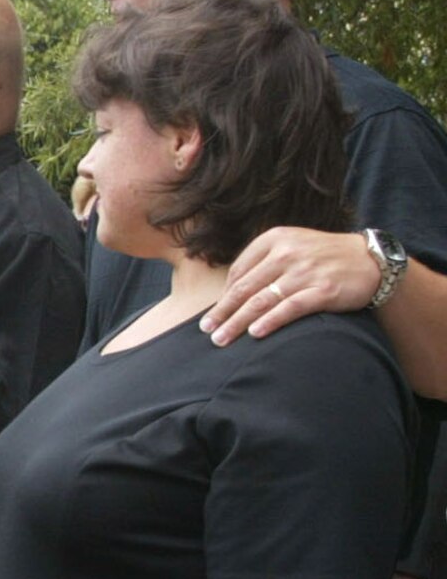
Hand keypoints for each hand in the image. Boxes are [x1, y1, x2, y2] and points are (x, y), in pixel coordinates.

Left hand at [209, 228, 377, 344]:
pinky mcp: (324, 290)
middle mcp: (288, 253)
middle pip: (245, 288)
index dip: (224, 295)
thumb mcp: (292, 247)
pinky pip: (290, 308)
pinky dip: (270, 322)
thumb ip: (263, 263)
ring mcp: (306, 271)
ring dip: (237, 323)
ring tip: (221, 339)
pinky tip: (255, 334)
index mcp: (276, 239)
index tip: (213, 314)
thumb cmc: (324, 257)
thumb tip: (229, 293)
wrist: (372, 260)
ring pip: (262, 300)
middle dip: (222, 312)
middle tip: (206, 331)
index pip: (239, 270)